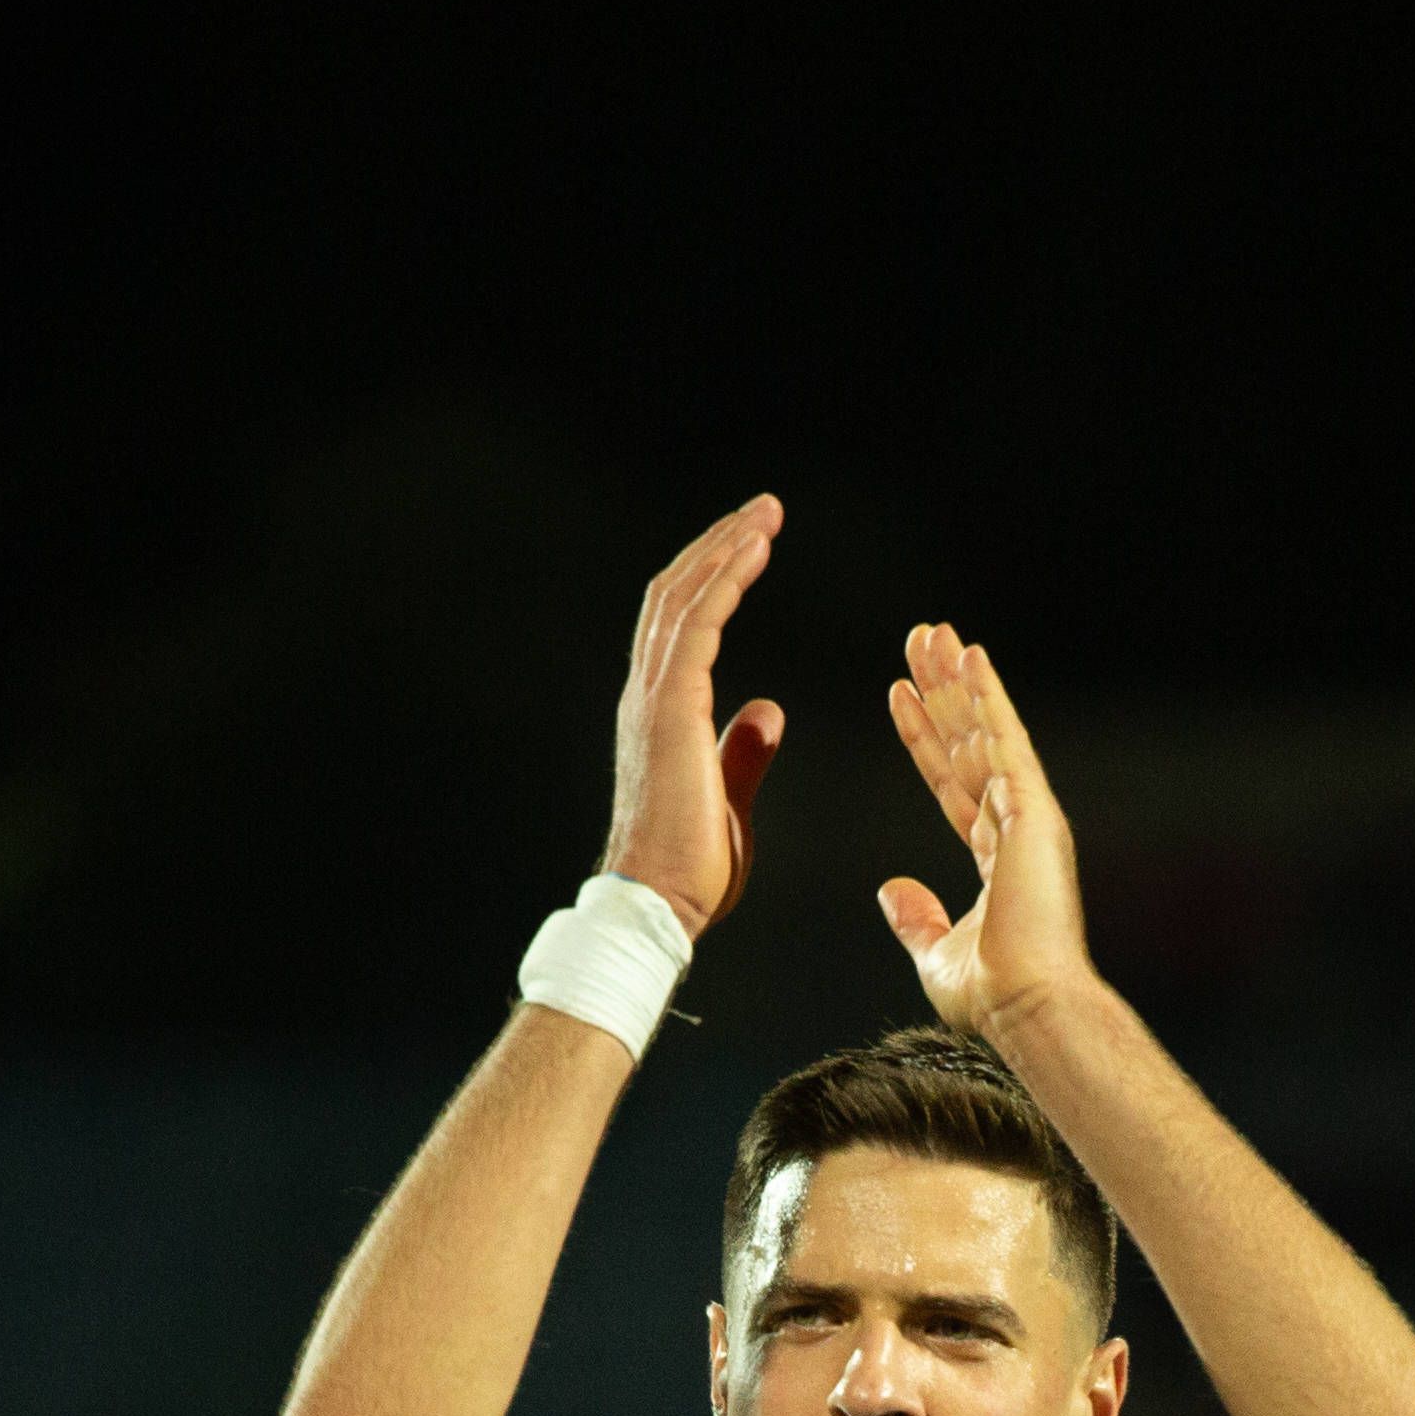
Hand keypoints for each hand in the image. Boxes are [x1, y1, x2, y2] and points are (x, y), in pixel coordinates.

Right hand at [599, 496, 789, 936]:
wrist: (659, 905)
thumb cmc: (691, 870)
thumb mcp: (730, 797)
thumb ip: (743, 750)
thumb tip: (767, 708)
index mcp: (661, 712)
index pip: (682, 624)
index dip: (714, 578)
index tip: (755, 544)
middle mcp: (647, 694)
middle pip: (675, 596)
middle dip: (719, 546)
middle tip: (765, 511)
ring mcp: (653, 699)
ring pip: (682, 599)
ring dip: (725, 550)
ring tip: (766, 516)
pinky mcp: (668, 709)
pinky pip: (695, 626)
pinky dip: (723, 581)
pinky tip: (753, 553)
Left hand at [875, 621, 1092, 1033]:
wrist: (1029, 1009)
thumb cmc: (994, 995)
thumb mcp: (936, 953)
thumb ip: (916, 918)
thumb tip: (891, 890)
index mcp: (996, 856)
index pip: (949, 780)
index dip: (924, 736)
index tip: (900, 696)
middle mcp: (1015, 826)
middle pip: (967, 741)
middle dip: (943, 689)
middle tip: (920, 639)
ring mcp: (1027, 814)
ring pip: (984, 730)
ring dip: (958, 679)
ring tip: (933, 632)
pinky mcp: (1032, 810)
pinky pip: (1004, 740)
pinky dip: (987, 696)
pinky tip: (970, 654)